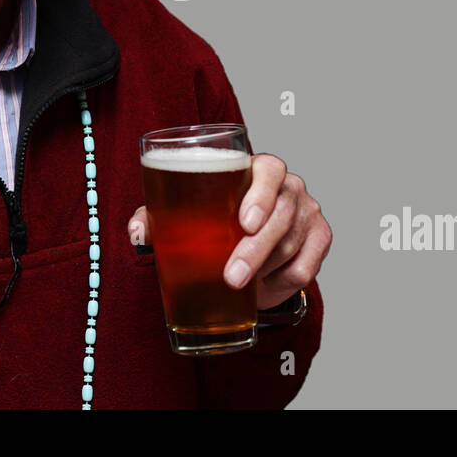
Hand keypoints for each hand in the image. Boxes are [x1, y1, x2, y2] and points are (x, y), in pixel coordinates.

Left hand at [127, 153, 331, 310]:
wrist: (246, 237)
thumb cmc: (214, 216)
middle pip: (282, 216)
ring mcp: (308, 213)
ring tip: (237, 284)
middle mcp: (290, 187)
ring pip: (292, 246)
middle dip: (255, 251)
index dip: (261, 194)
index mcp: (260, 169)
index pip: (270, 171)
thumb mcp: (185, 212)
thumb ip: (159, 216)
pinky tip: (261, 287)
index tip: (244, 223)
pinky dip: (280, 284)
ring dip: (264, 270)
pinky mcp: (319, 240)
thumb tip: (137, 232)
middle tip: (231, 278)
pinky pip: (304, 269)